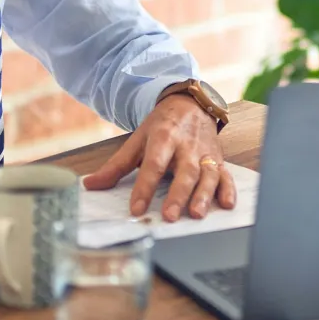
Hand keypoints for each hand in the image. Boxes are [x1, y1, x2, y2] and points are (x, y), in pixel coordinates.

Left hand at [81, 93, 236, 221]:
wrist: (191, 103)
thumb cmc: (162, 125)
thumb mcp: (137, 140)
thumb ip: (116, 166)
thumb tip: (90, 185)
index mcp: (164, 137)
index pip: (153, 164)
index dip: (144, 187)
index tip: (136, 208)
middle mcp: (187, 145)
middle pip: (185, 171)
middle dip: (178, 194)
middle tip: (169, 215)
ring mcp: (205, 153)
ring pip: (208, 175)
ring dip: (204, 195)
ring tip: (196, 214)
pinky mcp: (218, 159)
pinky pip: (226, 175)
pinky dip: (228, 189)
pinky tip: (227, 204)